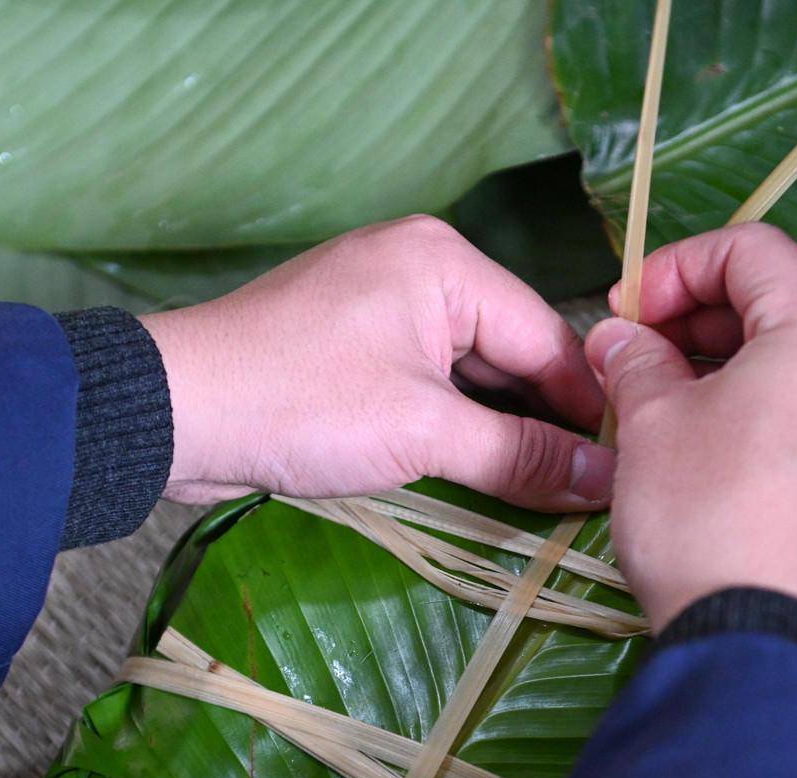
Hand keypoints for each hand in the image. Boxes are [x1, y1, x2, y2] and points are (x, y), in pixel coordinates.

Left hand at [141, 216, 612, 508]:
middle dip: (542, 424)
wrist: (172, 414)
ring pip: (468, 376)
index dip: (589, 411)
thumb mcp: (424, 435)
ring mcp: (378, 307)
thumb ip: (520, 455)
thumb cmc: (298, 405)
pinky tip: (477, 478)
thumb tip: (602, 481)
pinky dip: (450, 429)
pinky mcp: (348, 348)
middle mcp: (417, 268)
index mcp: (444, 261)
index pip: (548, 337)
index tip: (625, 472)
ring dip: (496, 434)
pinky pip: (424, 386)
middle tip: (587, 497)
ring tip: (541, 498)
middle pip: (511, 354)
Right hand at [586, 223, 796, 649]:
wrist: (768, 653)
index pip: (754, 251)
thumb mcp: (650, 425)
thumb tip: (621, 340)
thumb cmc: (709, 522)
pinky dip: (775, 432)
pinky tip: (722, 473)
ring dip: (738, 381)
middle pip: (789, 313)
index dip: (676, 266)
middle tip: (638, 363)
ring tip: (672, 421)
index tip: (627, 311)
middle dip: (703, 327)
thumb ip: (635, 362)